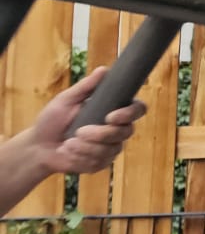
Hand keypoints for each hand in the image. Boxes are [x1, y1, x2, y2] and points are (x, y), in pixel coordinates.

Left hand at [19, 68, 147, 176]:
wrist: (38, 147)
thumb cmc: (52, 121)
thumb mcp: (66, 100)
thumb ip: (86, 86)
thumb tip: (104, 69)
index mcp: (113, 111)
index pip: (137, 109)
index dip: (129, 113)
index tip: (110, 116)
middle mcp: (117, 130)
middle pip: (125, 132)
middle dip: (101, 134)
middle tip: (79, 132)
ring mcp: (111, 148)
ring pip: (110, 149)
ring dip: (86, 147)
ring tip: (68, 144)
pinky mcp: (102, 163)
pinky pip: (99, 162)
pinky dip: (80, 157)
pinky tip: (69, 153)